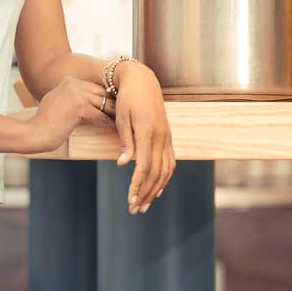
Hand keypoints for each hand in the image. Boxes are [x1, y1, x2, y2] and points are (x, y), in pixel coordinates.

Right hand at [22, 75, 113, 153]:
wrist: (36, 132)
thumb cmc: (46, 121)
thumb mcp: (58, 100)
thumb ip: (73, 96)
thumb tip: (89, 99)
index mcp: (69, 80)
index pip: (94, 87)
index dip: (106, 97)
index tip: (115, 105)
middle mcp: (74, 83)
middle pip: (101, 93)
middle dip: (112, 104)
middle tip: (123, 114)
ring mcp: (77, 94)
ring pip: (103, 103)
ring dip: (113, 114)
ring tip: (121, 122)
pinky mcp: (80, 107)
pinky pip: (100, 115)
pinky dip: (107, 123)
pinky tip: (112, 129)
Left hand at [112, 63, 175, 214]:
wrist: (142, 80)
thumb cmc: (127, 98)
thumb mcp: (121, 118)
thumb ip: (125, 142)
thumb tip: (123, 164)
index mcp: (148, 132)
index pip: (144, 167)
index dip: (137, 186)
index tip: (130, 201)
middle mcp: (161, 137)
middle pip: (156, 173)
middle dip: (145, 193)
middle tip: (134, 210)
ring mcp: (167, 137)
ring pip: (165, 170)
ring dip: (155, 190)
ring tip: (145, 204)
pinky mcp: (168, 137)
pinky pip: (170, 162)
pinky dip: (164, 177)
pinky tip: (157, 188)